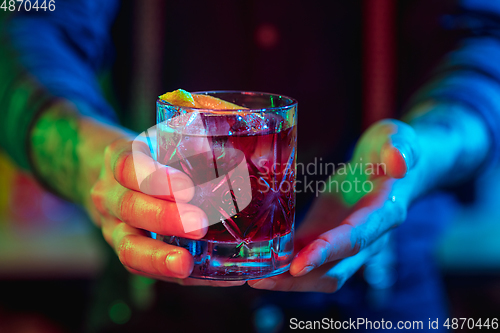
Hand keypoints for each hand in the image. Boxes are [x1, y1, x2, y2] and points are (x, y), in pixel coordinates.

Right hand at [87, 137, 243, 286]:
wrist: (110, 177)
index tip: (188, 188)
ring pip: (127, 248)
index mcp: (122, 159)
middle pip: (130, 208)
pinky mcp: (128, 251)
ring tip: (185, 265)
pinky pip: (143, 269)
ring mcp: (114, 227)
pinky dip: (170, 275)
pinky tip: (198, 276)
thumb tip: (247, 133)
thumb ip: (195, 137)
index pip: (129, 166)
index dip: (157, 178)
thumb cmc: (151, 156)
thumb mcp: (163, 137)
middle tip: (199, 225)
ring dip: (158, 258)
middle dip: (165, 218)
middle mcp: (111, 195)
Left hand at [249, 119, 420, 291]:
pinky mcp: (330, 236)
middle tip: (260, 279)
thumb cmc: (390, 149)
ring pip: (322, 273)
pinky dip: (287, 265)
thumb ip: (399, 147)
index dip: (327, 252)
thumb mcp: (397, 138)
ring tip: (254, 277)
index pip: (355, 239)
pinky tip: (261, 264)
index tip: (297, 265)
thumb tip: (399, 164)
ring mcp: (348, 242)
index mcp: (384, 213)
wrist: (389, 164)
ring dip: (289, 280)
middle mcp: (369, 238)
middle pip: (335, 270)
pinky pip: (309, 258)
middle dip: (299, 279)